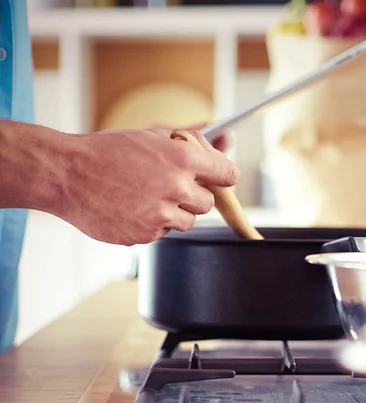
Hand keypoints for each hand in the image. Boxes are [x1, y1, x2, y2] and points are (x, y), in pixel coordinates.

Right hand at [52, 127, 238, 245]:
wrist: (67, 174)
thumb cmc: (108, 151)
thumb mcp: (151, 135)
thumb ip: (191, 138)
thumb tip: (223, 135)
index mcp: (182, 158)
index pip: (228, 174)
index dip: (224, 176)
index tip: (219, 178)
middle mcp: (176, 188)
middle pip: (208, 202)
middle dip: (193, 196)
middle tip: (169, 186)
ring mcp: (161, 215)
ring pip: (188, 221)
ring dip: (174, 212)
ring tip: (147, 197)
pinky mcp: (146, 235)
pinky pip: (163, 233)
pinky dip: (153, 224)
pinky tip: (132, 209)